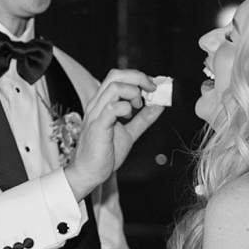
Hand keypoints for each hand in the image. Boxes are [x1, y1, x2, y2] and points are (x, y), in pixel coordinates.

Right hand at [64, 70, 164, 201]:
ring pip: (115, 87)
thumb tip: (159, 106)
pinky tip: (129, 117)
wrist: (89, 173)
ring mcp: (96, 114)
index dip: (138, 77)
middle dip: (139, 77)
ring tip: (138, 107)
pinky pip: (112, 108)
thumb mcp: (129, 133)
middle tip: (151, 90)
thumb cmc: (104, 154)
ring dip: (134, 92)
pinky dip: (126, 108)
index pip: (119, 76)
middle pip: (116, 75)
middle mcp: (97, 104)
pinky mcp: (97, 127)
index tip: (152, 89)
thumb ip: (143, 120)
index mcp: (103, 103)